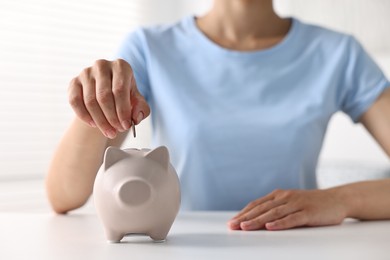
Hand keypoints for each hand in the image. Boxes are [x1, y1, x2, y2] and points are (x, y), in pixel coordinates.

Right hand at [68, 59, 149, 138]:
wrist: (106, 92)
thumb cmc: (124, 95)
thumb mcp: (137, 101)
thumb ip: (141, 109)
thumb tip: (135, 118)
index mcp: (121, 66)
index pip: (119, 90)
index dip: (122, 110)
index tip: (126, 126)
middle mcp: (102, 65)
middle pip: (104, 96)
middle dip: (111, 118)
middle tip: (117, 131)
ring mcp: (86, 72)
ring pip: (90, 101)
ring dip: (100, 121)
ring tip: (109, 132)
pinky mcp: (74, 82)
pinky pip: (75, 101)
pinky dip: (84, 116)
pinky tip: (93, 124)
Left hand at [228, 189, 347, 230]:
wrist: (337, 199)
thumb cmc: (311, 204)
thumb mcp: (291, 204)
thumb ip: (276, 210)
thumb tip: (257, 221)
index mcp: (279, 195)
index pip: (257, 204)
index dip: (243, 213)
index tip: (231, 222)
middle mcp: (285, 198)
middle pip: (262, 209)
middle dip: (245, 218)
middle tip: (232, 226)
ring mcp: (297, 204)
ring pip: (273, 213)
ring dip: (258, 221)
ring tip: (245, 227)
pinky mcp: (308, 213)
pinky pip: (292, 219)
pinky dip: (280, 223)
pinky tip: (270, 227)